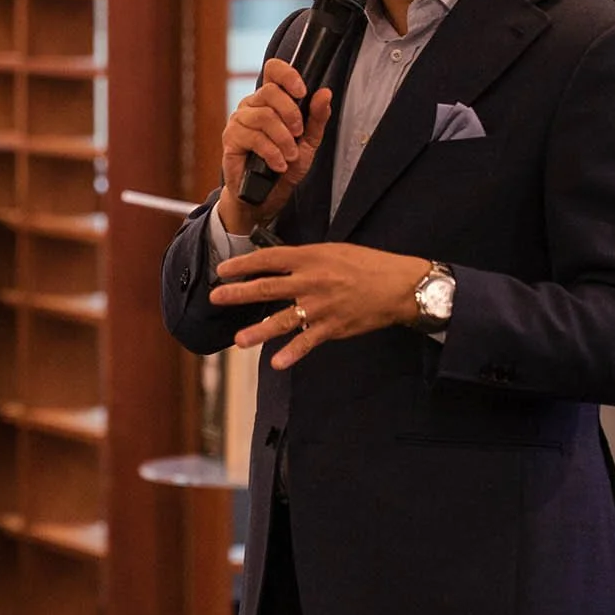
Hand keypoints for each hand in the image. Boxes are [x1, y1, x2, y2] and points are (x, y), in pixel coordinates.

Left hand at [211, 243, 432, 369]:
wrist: (398, 286)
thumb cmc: (367, 265)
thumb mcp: (333, 251)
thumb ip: (304, 259)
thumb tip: (276, 263)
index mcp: (311, 258)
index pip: (269, 259)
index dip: (243, 265)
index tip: (223, 271)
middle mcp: (312, 281)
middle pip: (268, 287)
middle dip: (239, 293)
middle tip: (216, 298)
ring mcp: (321, 306)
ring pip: (283, 319)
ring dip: (259, 330)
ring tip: (238, 340)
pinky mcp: (333, 327)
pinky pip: (308, 342)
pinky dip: (292, 353)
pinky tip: (276, 363)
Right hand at [218, 58, 334, 233]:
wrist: (264, 195)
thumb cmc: (284, 165)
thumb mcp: (308, 141)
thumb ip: (316, 118)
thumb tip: (325, 93)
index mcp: (270, 100)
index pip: (273, 70)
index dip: (287, 75)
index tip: (302, 91)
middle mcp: (252, 105)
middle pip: (270, 92)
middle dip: (291, 114)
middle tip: (298, 134)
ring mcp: (239, 121)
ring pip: (264, 116)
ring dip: (283, 139)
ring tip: (290, 155)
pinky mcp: (231, 139)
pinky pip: (254, 137)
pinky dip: (272, 152)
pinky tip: (278, 164)